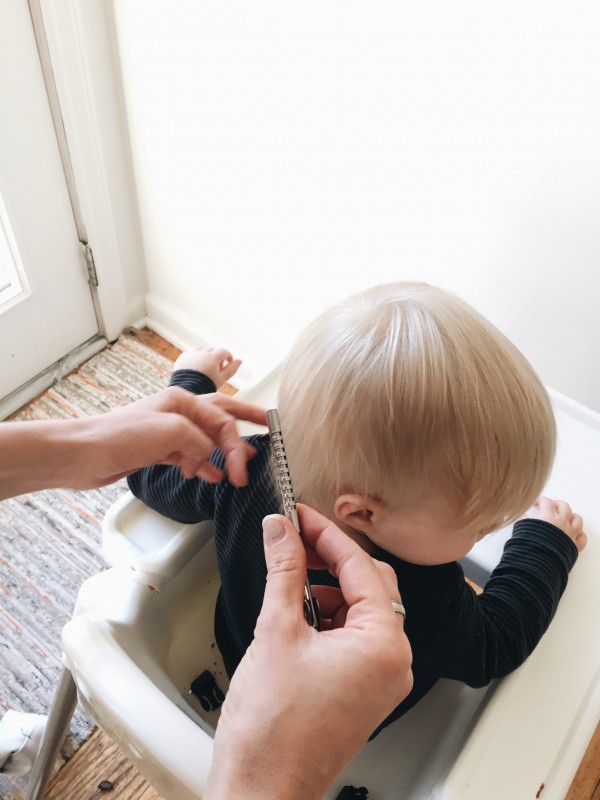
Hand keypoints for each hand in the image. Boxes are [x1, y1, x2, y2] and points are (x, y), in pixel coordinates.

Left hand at [81, 387, 265, 486]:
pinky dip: (203, 466)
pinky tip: (210, 477)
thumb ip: (201, 444)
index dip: (237, 445)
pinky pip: (190, 457)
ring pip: (206, 441)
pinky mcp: (158, 451)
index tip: (242, 469)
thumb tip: (211, 460)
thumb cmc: (121, 436)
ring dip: (223, 453)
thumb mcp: (172, 433)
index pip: (223, 420)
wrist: (84, 454)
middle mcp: (178, 412)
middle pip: (220, 417)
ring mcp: (168, 432)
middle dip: (245, 423)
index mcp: (183, 401)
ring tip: (239, 466)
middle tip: (268, 425)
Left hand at [173, 347, 240, 387]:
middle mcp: (201, 352)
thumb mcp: (222, 379)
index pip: (224, 351)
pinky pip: (192, 354)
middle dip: (216, 358)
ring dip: (205, 357)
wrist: (187, 390)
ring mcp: (191, 354)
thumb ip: (232, 369)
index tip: (228, 363)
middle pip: (213, 351)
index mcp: (212, 357)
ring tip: (205, 370)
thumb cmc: (205, 386)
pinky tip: (196, 369)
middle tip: (216, 371)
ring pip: (202, 351)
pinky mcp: (183, 357)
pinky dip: (195, 359)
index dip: (228, 357)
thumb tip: (239, 361)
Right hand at [206, 504, 412, 799]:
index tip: (299, 515)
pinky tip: (296, 613)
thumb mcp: (276, 631)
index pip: (361, 566)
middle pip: (370, 585)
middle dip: (331, 559)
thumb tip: (281, 531)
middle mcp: (393, 663)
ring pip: (361, 610)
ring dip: (327, 588)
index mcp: (384, 645)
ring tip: (289, 579)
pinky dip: (327, 617)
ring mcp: (380, 680)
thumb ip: (283, 570)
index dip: (325, 534)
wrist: (260, 790)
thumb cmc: (272, 731)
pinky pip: (353, 638)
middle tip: (294, 539)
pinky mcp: (362, 691)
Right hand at [522, 496, 586, 551]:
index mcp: (548, 516)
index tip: (535, 504)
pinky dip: (579, 533)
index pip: (546, 502)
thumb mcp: (521, 528)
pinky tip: (573, 533)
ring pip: (577, 519)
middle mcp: (561, 523)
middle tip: (551, 506)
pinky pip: (582, 537)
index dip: (540, 500)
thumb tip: (522, 513)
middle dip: (557, 504)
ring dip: (571, 516)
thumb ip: (523, 519)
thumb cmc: (529, 545)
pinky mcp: (574, 546)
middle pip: (564, 506)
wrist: (537, 562)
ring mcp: (570, 534)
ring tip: (565, 517)